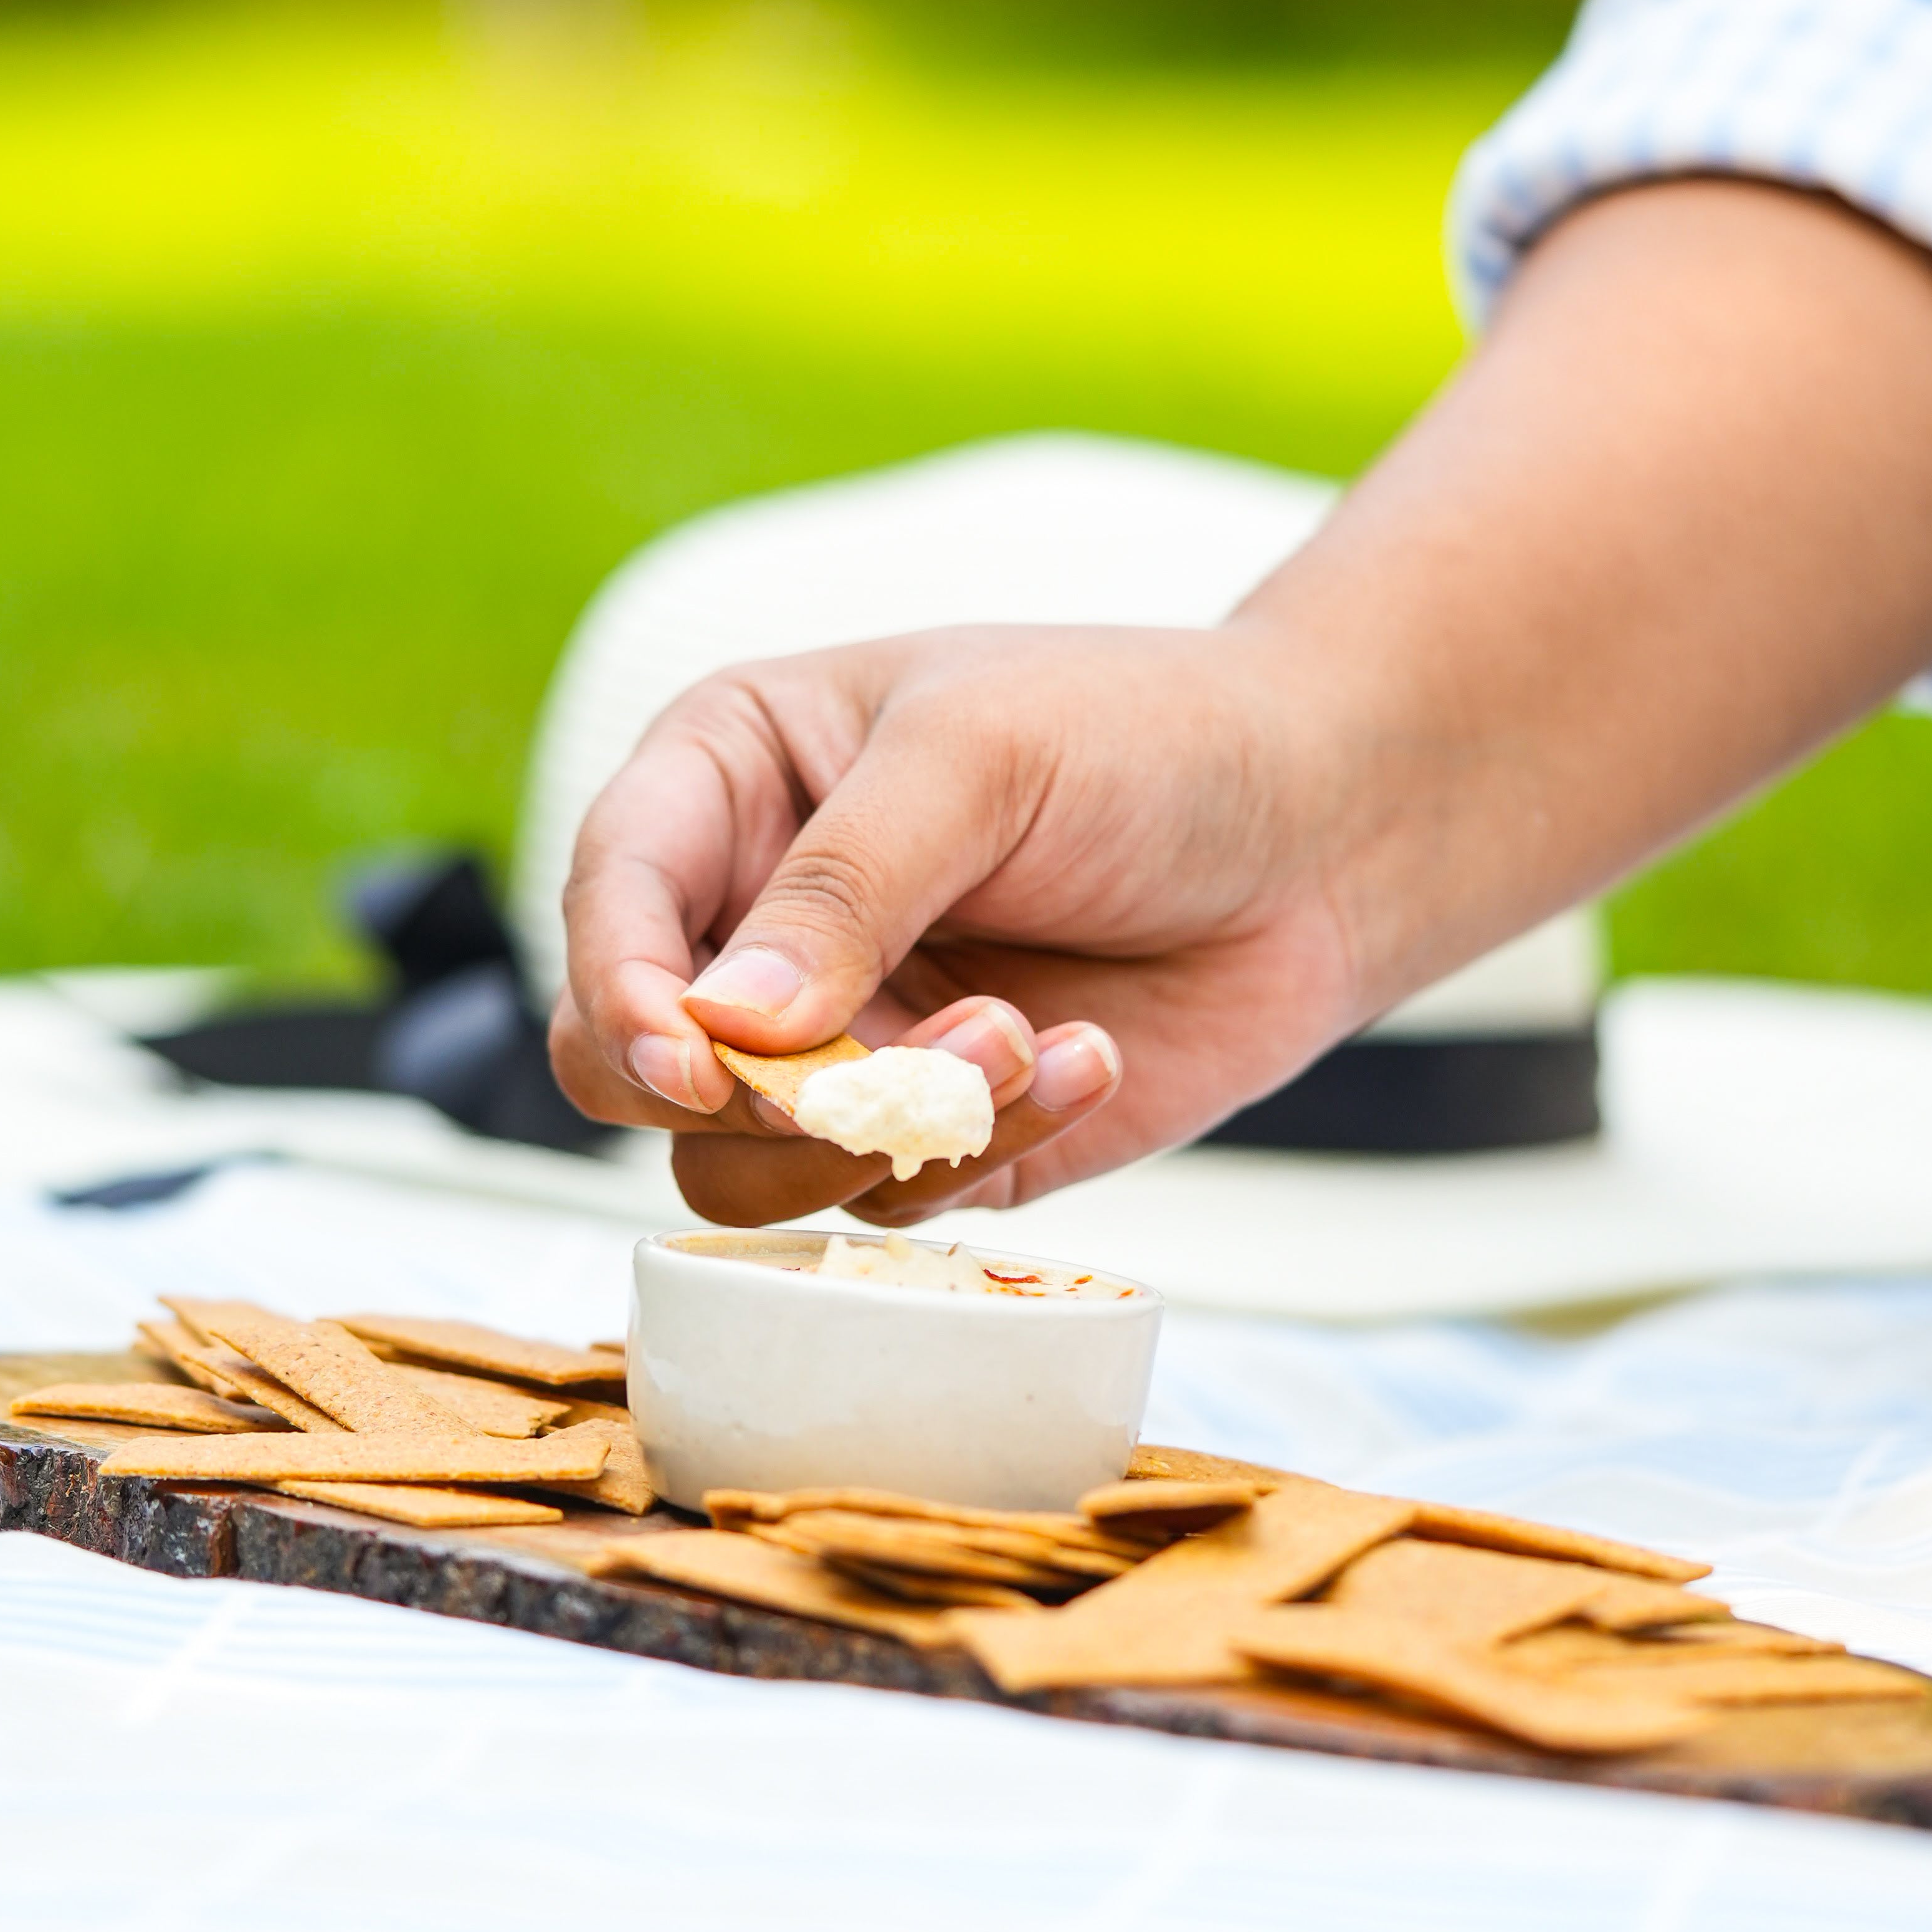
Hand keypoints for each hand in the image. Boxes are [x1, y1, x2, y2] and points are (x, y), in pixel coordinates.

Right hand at [546, 621, 1357, 1225]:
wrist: (1323, 825)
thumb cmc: (1146, 734)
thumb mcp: (983, 757)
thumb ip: (844, 886)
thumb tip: (721, 1029)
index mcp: (729, 781)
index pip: (608, 905)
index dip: (623, 994)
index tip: (697, 1055)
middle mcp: (756, 919)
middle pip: (631, 1068)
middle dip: (751, 1094)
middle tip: (894, 1070)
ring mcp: (836, 1038)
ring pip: (741, 1167)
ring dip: (879, 1131)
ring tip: (1026, 1039)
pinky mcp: (927, 1133)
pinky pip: (887, 1197)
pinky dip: (986, 1149)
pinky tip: (1087, 1054)